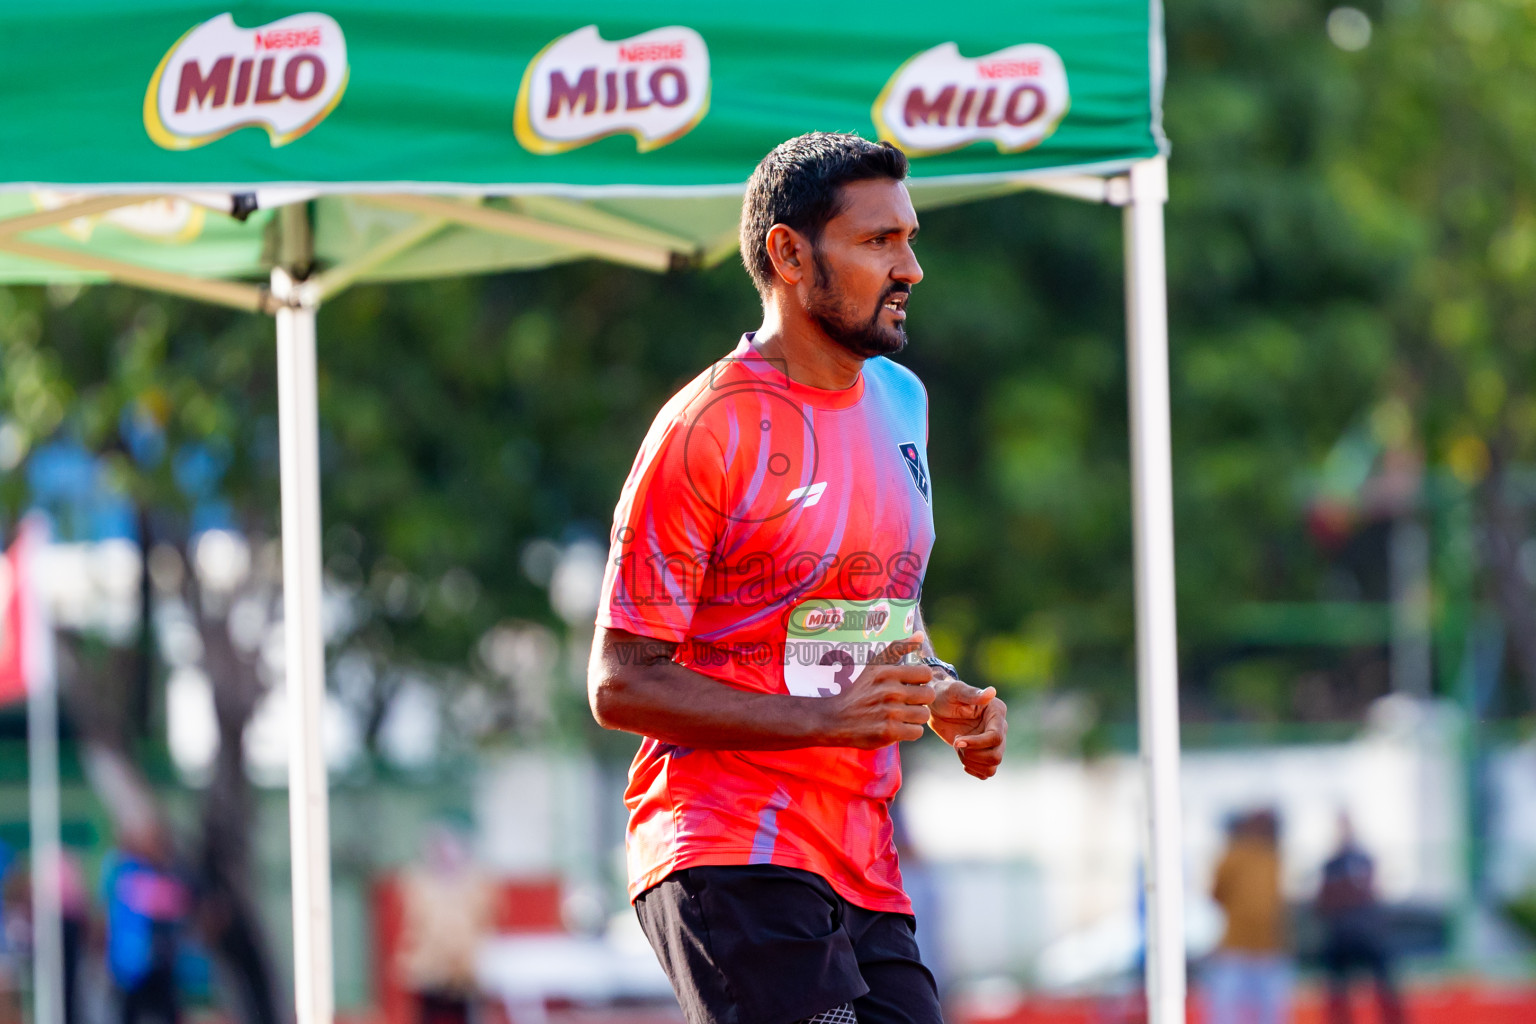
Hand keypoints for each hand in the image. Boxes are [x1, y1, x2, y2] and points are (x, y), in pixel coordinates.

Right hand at [822, 632, 935, 748]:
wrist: (835, 719)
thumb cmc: (859, 690)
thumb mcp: (874, 665)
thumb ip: (898, 648)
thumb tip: (920, 635)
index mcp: (887, 672)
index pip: (926, 673)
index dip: (921, 681)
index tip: (911, 685)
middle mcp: (890, 691)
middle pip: (929, 695)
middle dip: (920, 700)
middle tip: (908, 702)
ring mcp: (890, 712)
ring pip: (924, 715)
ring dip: (915, 717)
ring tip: (901, 715)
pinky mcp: (889, 732)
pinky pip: (917, 732)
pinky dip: (909, 731)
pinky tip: (897, 727)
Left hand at [930, 675, 1007, 778]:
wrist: (937, 706)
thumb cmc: (945, 694)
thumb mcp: (955, 691)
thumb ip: (972, 693)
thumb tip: (991, 692)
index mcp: (996, 712)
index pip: (996, 737)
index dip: (976, 743)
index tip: (956, 740)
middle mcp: (999, 728)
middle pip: (996, 755)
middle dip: (972, 755)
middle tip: (956, 742)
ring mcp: (992, 742)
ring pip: (992, 765)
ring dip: (972, 762)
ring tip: (958, 747)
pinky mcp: (984, 752)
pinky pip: (987, 771)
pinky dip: (973, 769)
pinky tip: (961, 756)